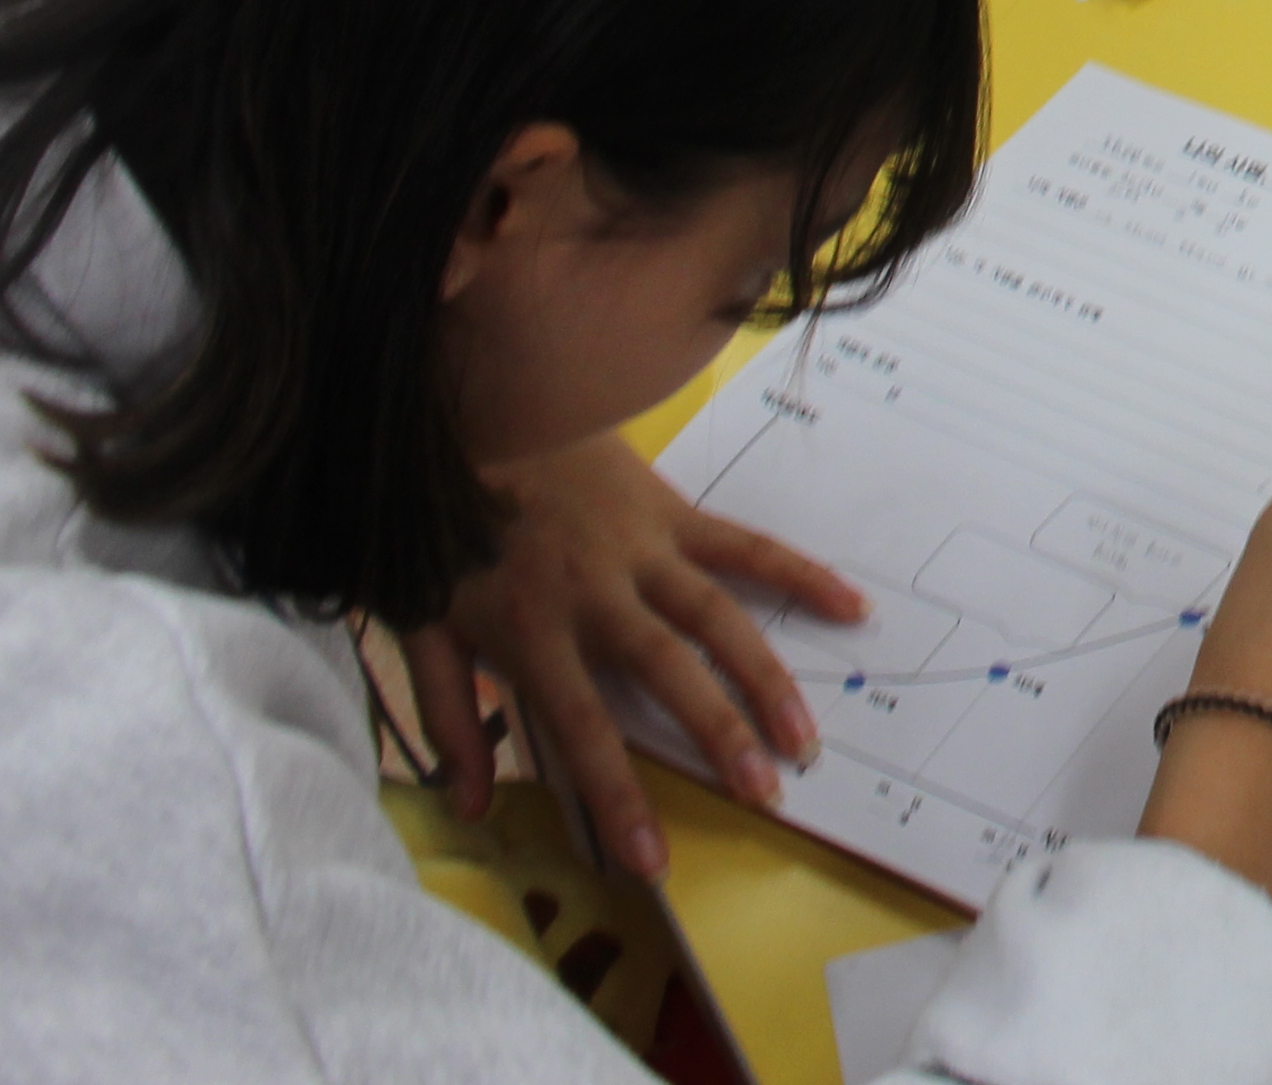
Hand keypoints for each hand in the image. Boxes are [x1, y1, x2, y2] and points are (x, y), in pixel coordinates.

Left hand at [401, 434, 862, 879]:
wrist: (465, 412)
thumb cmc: (438, 531)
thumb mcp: (421, 630)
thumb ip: (449, 718)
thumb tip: (472, 805)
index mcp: (532, 632)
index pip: (581, 729)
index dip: (618, 796)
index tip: (652, 860)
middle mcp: (595, 595)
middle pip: (668, 674)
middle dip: (720, 738)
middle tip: (767, 794)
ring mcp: (640, 550)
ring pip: (715, 618)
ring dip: (764, 677)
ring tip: (804, 735)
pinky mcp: (670, 511)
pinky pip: (744, 547)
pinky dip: (798, 574)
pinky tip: (851, 606)